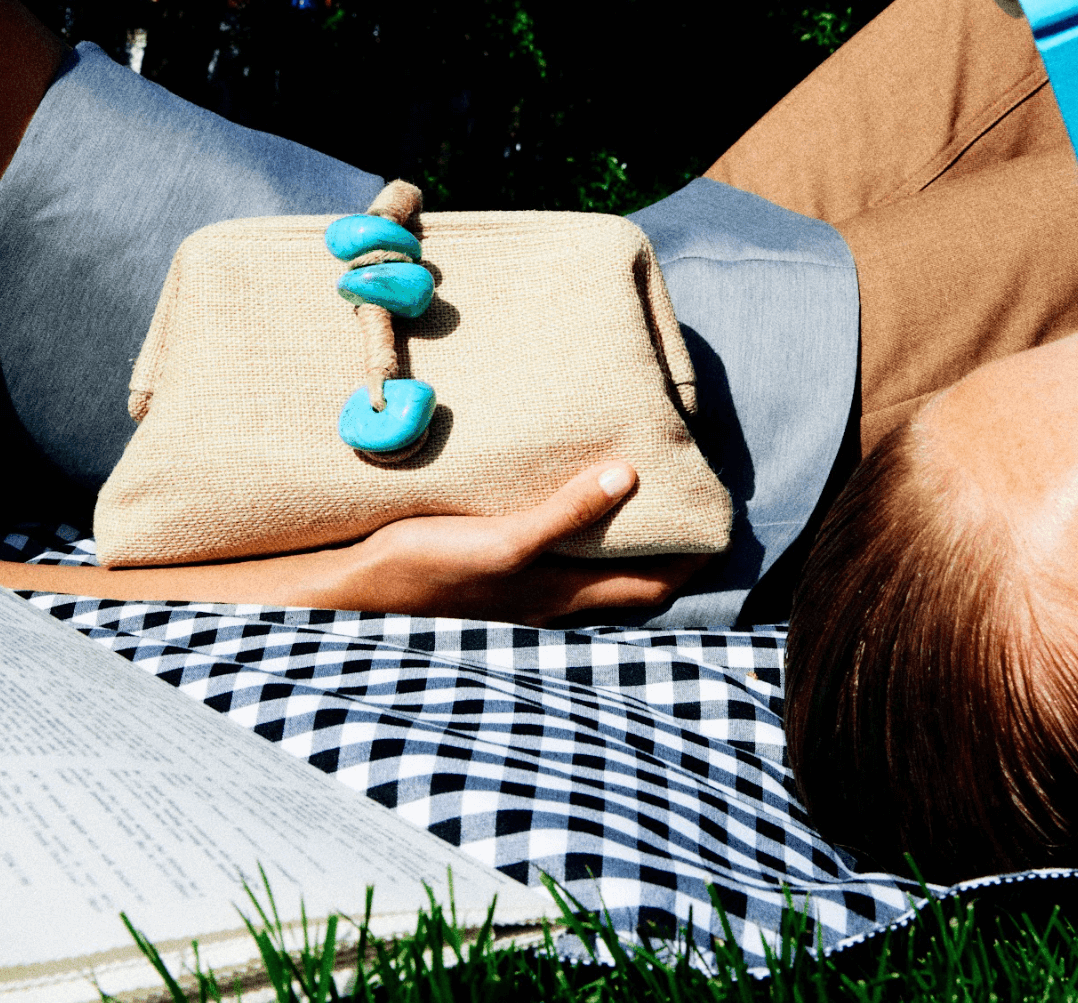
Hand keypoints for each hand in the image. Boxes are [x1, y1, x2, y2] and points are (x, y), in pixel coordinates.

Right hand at [329, 462, 705, 624]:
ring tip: (640, 493)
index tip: (723, 525)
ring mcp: (520, 592)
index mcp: (561, 596)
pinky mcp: (491, 573)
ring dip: (620, 542)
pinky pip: (553, 557)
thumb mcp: (503, 541)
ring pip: (592, 571)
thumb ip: (564, 514)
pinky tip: (562, 500)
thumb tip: (629, 478)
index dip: (693, 562)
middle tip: (689, 503)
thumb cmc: (428, 569)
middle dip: (666, 551)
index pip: (652, 588)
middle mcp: (549, 601)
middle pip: (628, 582)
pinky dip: (575, 534)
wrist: (354, 592)